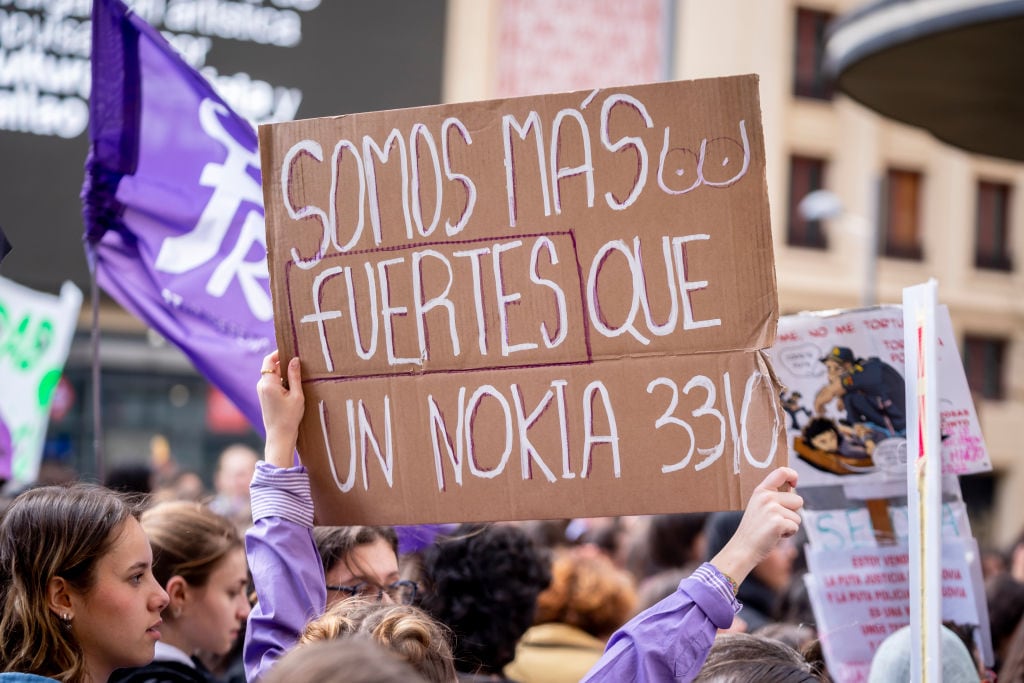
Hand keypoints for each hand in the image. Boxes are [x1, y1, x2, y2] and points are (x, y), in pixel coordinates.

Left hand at [257, 350, 303, 467]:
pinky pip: (272, 382)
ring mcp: (262, 391)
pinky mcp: (265, 397)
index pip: (269, 360)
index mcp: (268, 384)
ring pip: (271, 375)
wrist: (280, 436)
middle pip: (270, 367)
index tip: (290, 350)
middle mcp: (262, 386)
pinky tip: (293, 384)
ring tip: (298, 373)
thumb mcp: (296, 395)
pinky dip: (281, 380)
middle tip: (298, 360)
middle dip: (282, 362)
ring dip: (282, 371)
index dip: (278, 353)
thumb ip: (294, 376)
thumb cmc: (290, 417)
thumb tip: (294, 359)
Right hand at [710, 467, 802, 585]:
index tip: (794, 482)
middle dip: (792, 513)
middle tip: (774, 521)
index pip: (781, 472)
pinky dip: (788, 533)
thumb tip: (793, 489)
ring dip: (790, 525)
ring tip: (773, 528)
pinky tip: (775, 535)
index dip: (792, 475)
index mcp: (761, 490)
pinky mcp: (778, 522)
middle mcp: (766, 497)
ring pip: (798, 516)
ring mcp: (772, 509)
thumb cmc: (754, 529)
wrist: (743, 548)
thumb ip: (773, 496)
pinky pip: (795, 527)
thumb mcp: (759, 506)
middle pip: (798, 500)